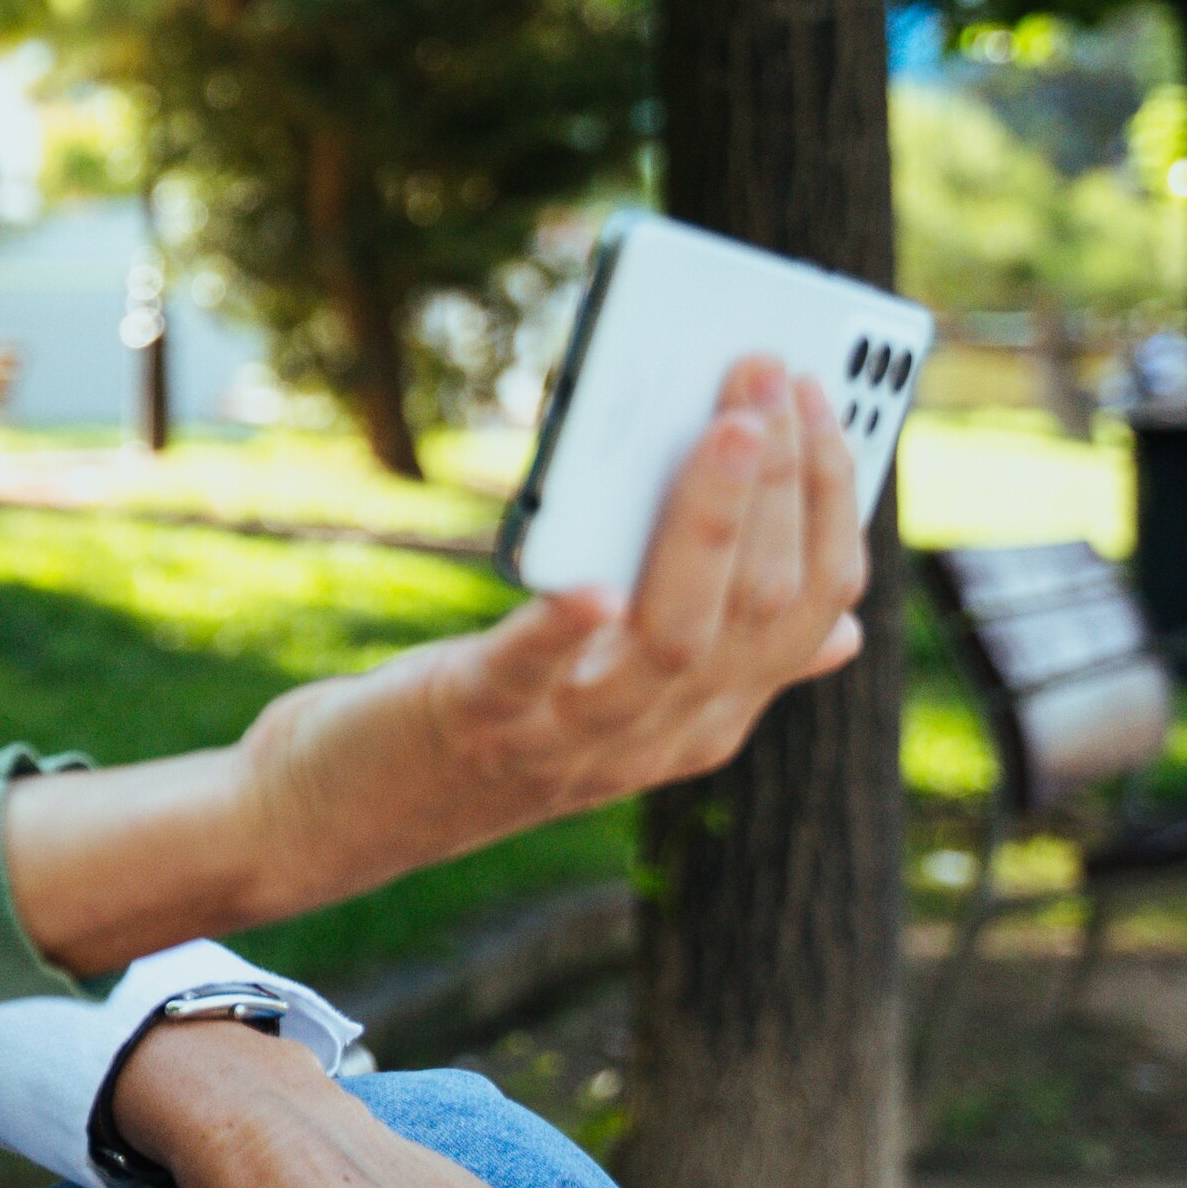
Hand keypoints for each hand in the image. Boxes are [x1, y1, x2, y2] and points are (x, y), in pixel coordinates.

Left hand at [0, 352, 867, 968]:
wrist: (340, 816)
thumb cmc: (485, 730)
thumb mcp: (616, 698)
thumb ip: (716, 658)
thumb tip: (845, 627)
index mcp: (706, 719)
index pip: (808, 609)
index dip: (827, 503)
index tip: (820, 403)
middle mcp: (656, 735)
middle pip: (756, 611)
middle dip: (780, 484)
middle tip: (771, 371)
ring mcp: (568, 737)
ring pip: (677, 638)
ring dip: (709, 523)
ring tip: (727, 427)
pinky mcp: (474, 723)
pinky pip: (531, 676)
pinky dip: (564, 627)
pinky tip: (591, 578)